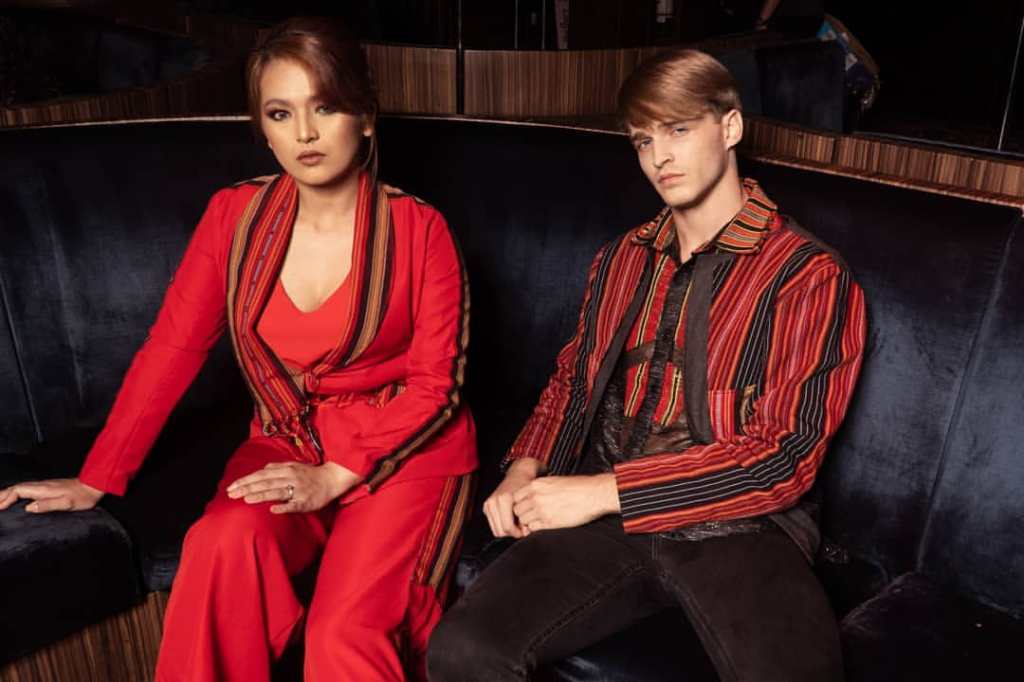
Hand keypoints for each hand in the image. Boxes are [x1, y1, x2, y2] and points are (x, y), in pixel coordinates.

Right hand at [0, 478, 103, 513]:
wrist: (94, 486)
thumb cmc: (82, 496)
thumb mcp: (66, 503)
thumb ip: (47, 505)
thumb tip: (29, 508)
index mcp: (43, 489)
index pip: (18, 491)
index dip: (6, 498)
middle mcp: (42, 485)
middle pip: (17, 488)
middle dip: (3, 494)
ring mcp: (45, 485)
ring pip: (21, 487)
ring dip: (8, 493)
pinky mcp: (49, 487)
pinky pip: (27, 489)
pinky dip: (17, 493)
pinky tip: (17, 497)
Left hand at [226, 461, 360, 513]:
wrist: (332, 479)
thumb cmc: (311, 474)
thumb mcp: (294, 465)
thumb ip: (278, 466)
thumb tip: (263, 468)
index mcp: (286, 469)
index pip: (261, 475)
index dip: (246, 480)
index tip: (231, 486)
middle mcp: (290, 478)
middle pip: (265, 482)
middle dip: (247, 488)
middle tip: (231, 494)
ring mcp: (298, 490)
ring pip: (277, 492)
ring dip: (261, 495)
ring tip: (246, 499)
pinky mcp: (306, 501)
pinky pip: (294, 504)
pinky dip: (284, 507)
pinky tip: (273, 510)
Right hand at [483, 458, 540, 538]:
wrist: (518, 476)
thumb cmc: (524, 487)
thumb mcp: (528, 501)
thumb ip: (525, 518)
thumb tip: (524, 532)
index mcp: (503, 500)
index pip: (507, 527)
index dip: (517, 533)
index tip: (525, 531)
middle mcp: (493, 502)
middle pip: (500, 531)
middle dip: (512, 533)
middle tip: (521, 529)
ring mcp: (488, 505)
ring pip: (496, 530)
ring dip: (506, 531)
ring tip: (516, 525)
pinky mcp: (486, 507)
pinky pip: (493, 525)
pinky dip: (502, 526)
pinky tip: (510, 521)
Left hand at [512, 473, 619, 533]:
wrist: (593, 494)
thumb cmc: (578, 487)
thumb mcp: (554, 481)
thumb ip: (540, 489)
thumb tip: (531, 497)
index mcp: (536, 485)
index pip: (515, 497)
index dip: (519, 503)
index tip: (525, 507)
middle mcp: (536, 496)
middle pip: (517, 510)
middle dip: (522, 514)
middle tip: (530, 516)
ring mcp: (541, 510)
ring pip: (523, 520)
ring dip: (528, 522)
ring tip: (538, 521)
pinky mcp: (550, 522)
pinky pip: (533, 528)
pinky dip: (536, 529)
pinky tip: (545, 525)